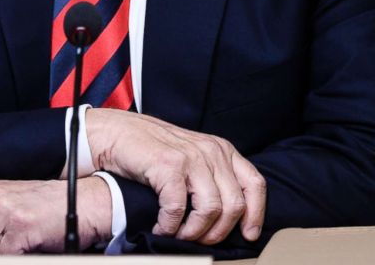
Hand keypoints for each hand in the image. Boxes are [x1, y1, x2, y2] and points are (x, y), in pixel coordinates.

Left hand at [0, 176, 111, 253]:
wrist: (84, 203)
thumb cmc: (45, 209)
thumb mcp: (4, 212)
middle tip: (10, 246)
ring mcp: (4, 209)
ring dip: (2, 255)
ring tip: (21, 245)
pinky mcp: (20, 225)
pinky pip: (3, 257)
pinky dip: (15, 257)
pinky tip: (28, 248)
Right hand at [86, 108, 265, 244]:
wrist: (118, 133)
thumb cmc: (153, 151)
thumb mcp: (193, 158)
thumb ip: (213, 177)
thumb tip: (231, 218)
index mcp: (222, 150)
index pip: (254, 184)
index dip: (255, 214)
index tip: (248, 235)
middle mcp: (212, 151)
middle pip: (234, 204)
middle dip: (219, 232)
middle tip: (200, 240)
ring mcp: (191, 157)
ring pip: (211, 209)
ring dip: (194, 232)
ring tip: (179, 235)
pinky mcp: (169, 165)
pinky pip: (179, 208)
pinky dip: (170, 226)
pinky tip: (161, 227)